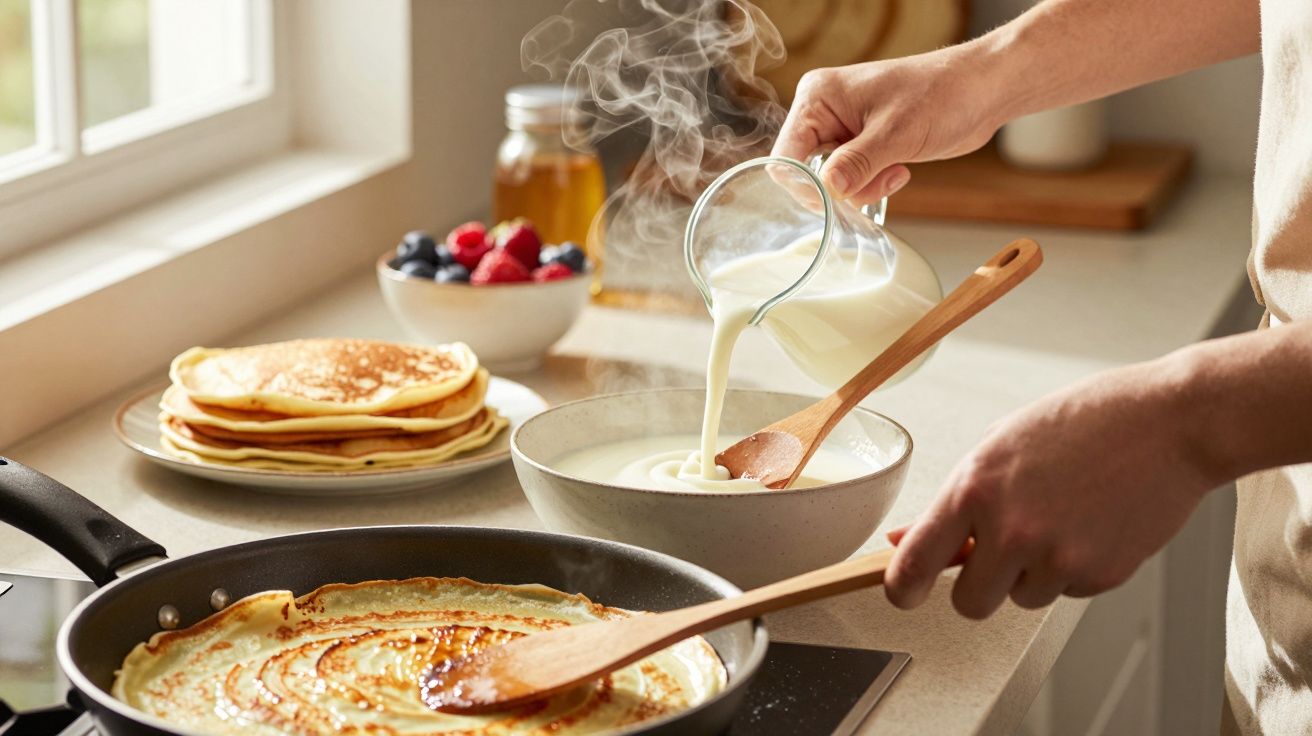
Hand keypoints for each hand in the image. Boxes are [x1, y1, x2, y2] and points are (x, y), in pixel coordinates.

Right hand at [772, 44, 1007, 204]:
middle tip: (874, 179)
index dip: (804, 184)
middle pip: (805, 172)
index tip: (835, 199)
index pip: (786, 155)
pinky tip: (898, 168)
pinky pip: (851, 181)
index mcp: (818, 97)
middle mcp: (823, 112)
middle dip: (840, 187)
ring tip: (894, 168)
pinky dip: (872, 184)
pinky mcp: (860, 146)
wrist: (981, 91)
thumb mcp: (896, 133)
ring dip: (861, 188)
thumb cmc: (942, 95)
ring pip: (830, 182)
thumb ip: (856, 164)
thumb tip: (826, 190)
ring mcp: (841, 130)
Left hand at [883, 356, 1217, 618]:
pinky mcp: (1099, 574)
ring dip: (1032, 573)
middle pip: (969, 603)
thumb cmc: (1085, 422)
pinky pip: (1066, 592)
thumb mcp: (1002, 444)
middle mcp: (1010, 529)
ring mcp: (1056, 556)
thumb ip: (954, 499)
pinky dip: (1073, 569)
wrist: (1170, 422)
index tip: (902, 593)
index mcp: (974, 488)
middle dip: (980, 586)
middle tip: (1001, 552)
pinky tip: (1091, 523)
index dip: (901, 589)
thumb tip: (904, 538)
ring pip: (1021, 599)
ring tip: (1061, 517)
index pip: (913, 565)